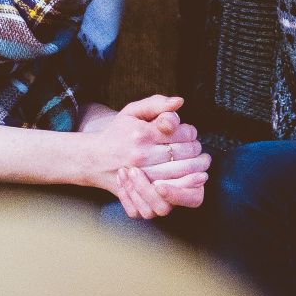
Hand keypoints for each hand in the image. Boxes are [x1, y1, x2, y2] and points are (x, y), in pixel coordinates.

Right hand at [82, 95, 209, 214]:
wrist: (93, 158)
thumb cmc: (117, 132)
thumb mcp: (133, 111)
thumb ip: (157, 104)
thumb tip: (180, 101)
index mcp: (143, 134)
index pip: (182, 134)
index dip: (191, 133)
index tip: (190, 133)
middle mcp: (141, 155)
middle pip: (184, 154)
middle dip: (197, 151)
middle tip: (200, 151)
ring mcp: (140, 176)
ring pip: (179, 174)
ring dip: (195, 170)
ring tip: (201, 164)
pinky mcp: (139, 191)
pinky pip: (167, 194)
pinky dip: (182, 187)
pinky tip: (188, 181)